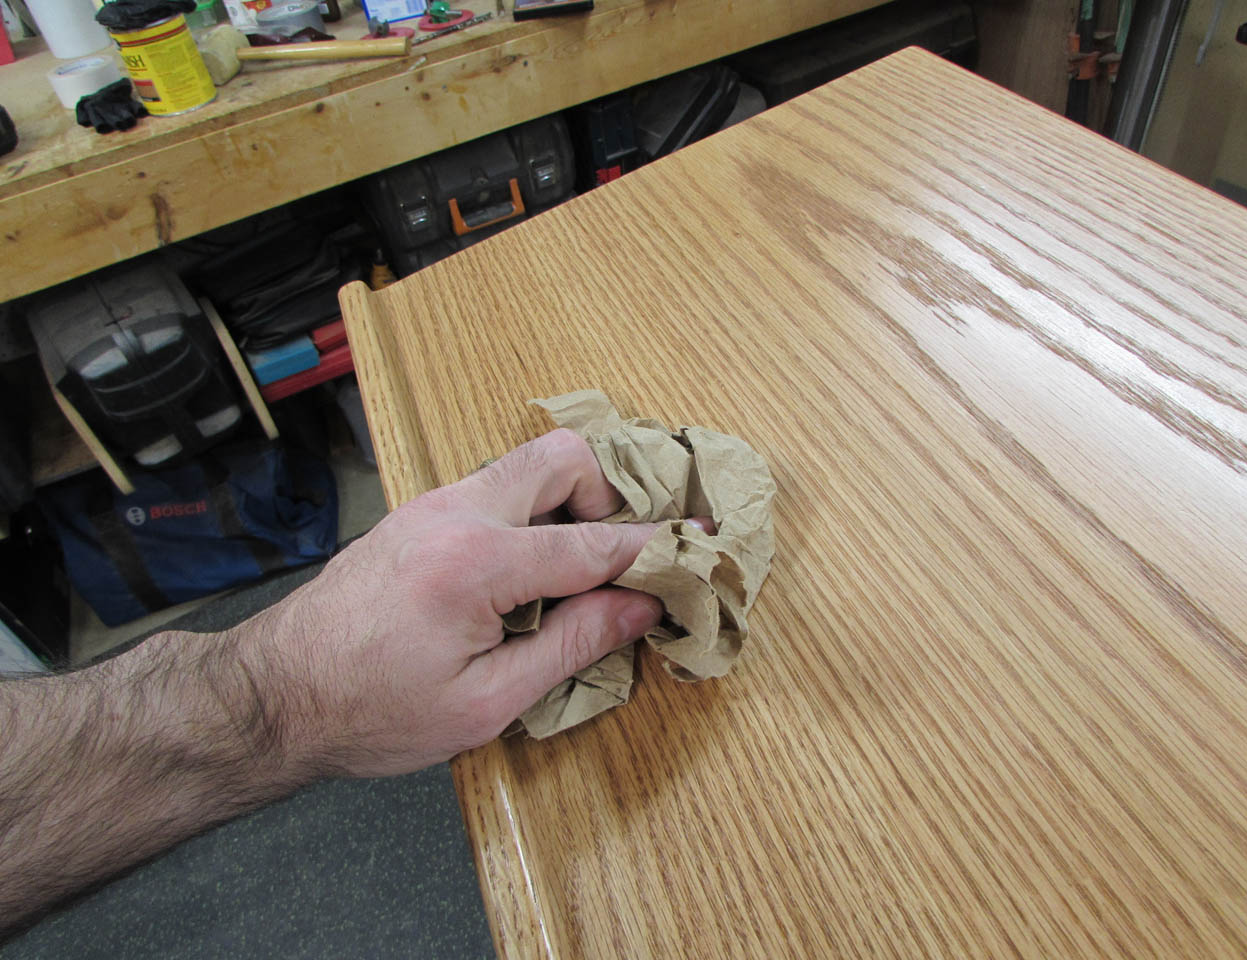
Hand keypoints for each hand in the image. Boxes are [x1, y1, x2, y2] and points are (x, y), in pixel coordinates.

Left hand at [243, 428, 668, 776]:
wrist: (273, 696)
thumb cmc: (370, 712)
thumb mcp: (484, 703)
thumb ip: (571, 646)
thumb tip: (637, 608)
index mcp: (476, 563)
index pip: (592, 544)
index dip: (653, 551)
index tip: (698, 550)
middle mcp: (454, 513)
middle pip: (560, 456)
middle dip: (606, 496)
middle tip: (616, 557)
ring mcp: (429, 506)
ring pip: (524, 466)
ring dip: (565, 505)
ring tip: (571, 575)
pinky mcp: (416, 516)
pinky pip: (492, 490)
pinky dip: (527, 517)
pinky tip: (523, 577)